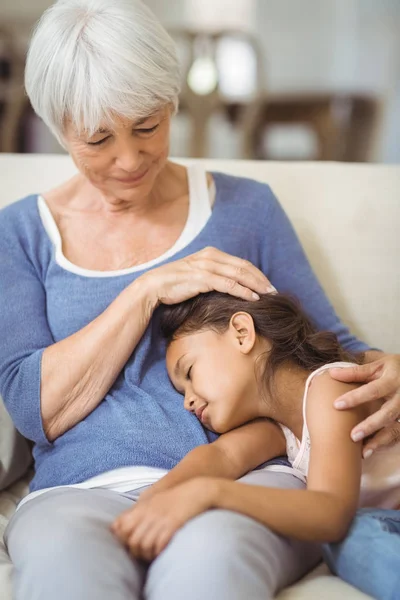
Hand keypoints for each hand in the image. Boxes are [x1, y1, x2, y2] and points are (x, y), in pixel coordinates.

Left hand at [111, 477, 217, 560]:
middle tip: (143, 555)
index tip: (129, 544)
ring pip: (145, 544)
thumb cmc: (176, 497)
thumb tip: (121, 525)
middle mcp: (149, 513)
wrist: (197, 490)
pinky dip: (159, 551)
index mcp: (143, 507)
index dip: (122, 539)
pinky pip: (160, 543)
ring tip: (153, 557)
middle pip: (133, 540)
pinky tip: (162, 552)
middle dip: (136, 552)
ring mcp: (161, 518)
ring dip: (148, 555)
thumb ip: (138, 511)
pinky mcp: (173, 523)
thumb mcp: (154, 500)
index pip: (121, 526)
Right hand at [140, 247, 274, 305]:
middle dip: (262, 279)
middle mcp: (211, 257)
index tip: (269, 285)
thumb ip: (213, 277)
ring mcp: (207, 266)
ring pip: (240, 274)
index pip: (241, 263)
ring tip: (270, 295)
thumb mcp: (197, 276)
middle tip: (275, 291)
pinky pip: (229, 285)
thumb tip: (230, 287)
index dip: (258, 274)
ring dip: (257, 285)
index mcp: (212, 254)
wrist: (154, 286)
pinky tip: (253, 299)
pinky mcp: (202, 278)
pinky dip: (243, 291)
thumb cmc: (175, 284)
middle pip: (245, 267)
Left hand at [330, 354, 399, 456]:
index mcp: (392, 380)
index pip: (373, 390)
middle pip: (387, 414)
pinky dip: (385, 444)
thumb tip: (331, 373)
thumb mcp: (377, 366)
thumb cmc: (392, 369)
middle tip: (352, 436)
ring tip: (364, 452)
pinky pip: (398, 435)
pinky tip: (372, 450)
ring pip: (395, 429)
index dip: (355, 398)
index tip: (336, 405)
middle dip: (370, 426)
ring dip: (380, 441)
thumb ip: (356, 372)